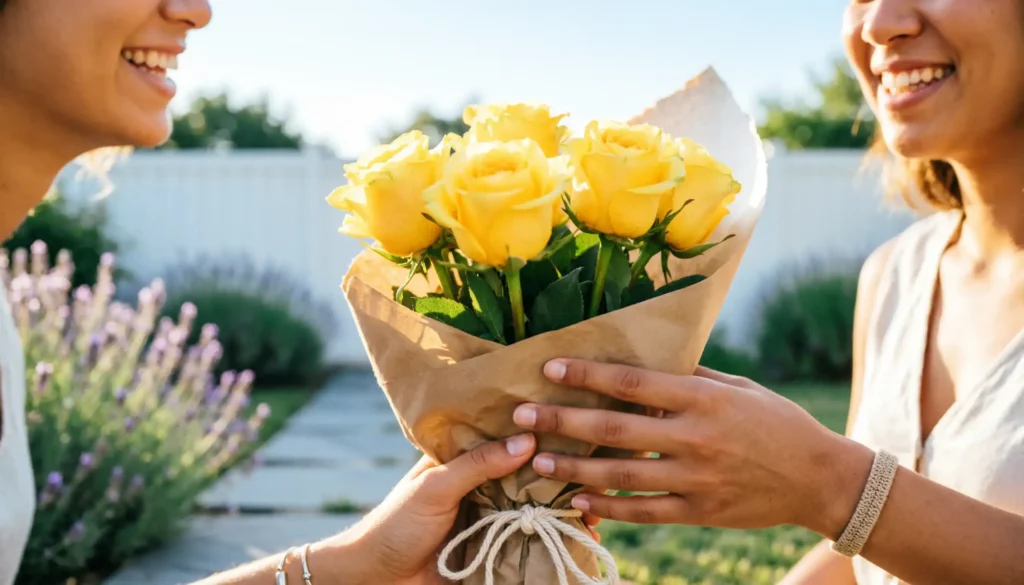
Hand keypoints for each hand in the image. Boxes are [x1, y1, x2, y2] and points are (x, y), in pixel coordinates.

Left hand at [329, 434, 601, 584]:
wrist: (376, 579)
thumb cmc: (396, 524)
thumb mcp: (436, 486)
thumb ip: (478, 463)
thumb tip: (527, 440)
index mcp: (464, 459)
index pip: (507, 438)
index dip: (539, 435)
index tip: (575, 430)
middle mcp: (482, 484)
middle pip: (528, 475)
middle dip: (559, 476)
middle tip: (597, 476)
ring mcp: (491, 517)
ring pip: (533, 508)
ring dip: (561, 509)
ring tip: (594, 510)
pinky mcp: (494, 548)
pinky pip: (528, 541)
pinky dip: (551, 539)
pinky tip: (579, 536)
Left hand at [512, 359, 873, 537]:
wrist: (818, 478)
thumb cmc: (775, 422)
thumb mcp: (736, 388)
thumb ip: (690, 376)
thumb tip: (644, 358)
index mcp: (702, 399)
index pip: (632, 384)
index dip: (586, 376)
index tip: (549, 368)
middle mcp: (694, 438)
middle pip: (614, 429)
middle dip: (562, 421)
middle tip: (522, 415)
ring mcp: (695, 479)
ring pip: (620, 476)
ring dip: (573, 468)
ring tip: (537, 460)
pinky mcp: (698, 512)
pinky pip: (642, 512)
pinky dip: (607, 508)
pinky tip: (578, 501)